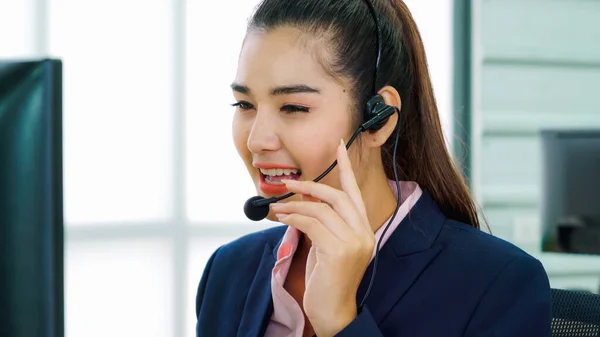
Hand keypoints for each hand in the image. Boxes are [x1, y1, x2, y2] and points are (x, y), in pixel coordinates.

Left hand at [270, 139, 374, 336]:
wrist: (332, 312)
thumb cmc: (327, 281)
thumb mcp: (327, 247)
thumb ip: (323, 225)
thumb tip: (301, 205)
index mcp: (363, 229)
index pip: (355, 192)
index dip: (347, 167)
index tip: (340, 146)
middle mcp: (363, 233)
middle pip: (338, 196)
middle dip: (311, 187)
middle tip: (288, 185)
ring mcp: (353, 242)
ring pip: (321, 209)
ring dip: (295, 205)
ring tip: (277, 208)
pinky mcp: (338, 251)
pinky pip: (312, 224)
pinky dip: (294, 218)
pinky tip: (282, 219)